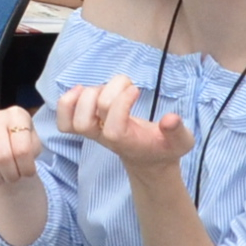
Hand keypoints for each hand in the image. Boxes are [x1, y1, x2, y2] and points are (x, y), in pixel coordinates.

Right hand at [0, 105, 43, 194]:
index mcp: (16, 115)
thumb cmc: (20, 146)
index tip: (28, 173)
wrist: (4, 147)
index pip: (22, 150)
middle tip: (13, 178)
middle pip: (3, 157)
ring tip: (1, 178)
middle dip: (11, 175)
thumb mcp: (33, 146)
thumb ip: (32, 150)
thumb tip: (24, 158)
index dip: (26, 168)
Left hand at [58, 74, 194, 175]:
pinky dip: (67, 102)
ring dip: (91, 92)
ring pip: (75, 116)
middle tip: (125, 88)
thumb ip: (178, 131)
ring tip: (111, 88)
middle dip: (105, 95)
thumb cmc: (164, 147)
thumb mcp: (181, 142)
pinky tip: (83, 90)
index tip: (136, 90)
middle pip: (88, 120)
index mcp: (127, 142)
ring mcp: (93, 132)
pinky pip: (64, 119)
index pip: (113, 127)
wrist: (148, 158)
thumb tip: (170, 119)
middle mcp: (105, 138)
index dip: (122, 104)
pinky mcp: (86, 125)